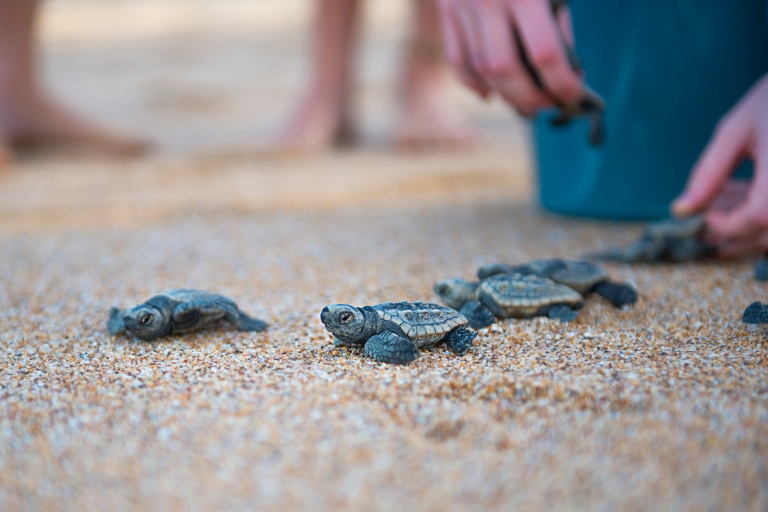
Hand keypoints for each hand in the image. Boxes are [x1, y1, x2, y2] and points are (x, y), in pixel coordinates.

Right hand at [437, 0, 582, 115]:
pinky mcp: (446, 9)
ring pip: (480, 71)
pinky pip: (457, 58)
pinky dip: (473, 82)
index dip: (562, 83)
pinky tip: (490, 93)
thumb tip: (564, 68)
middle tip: (551, 105)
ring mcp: (461, 6)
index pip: (544, 53)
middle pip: (507, 71)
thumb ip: (558, 18)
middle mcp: (487, 0)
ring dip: (506, 95)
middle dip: (532, 98)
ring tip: (527, 103)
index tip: (575, 95)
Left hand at [672, 74, 767, 256]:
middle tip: (707, 213)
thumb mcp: (735, 131)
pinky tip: (737, 191)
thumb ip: (709, 173)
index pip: (759, 216)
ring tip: (723, 196)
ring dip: (744, 225)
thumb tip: (681, 210)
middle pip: (767, 233)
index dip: (728, 225)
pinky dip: (756, 214)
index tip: (705, 215)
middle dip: (733, 230)